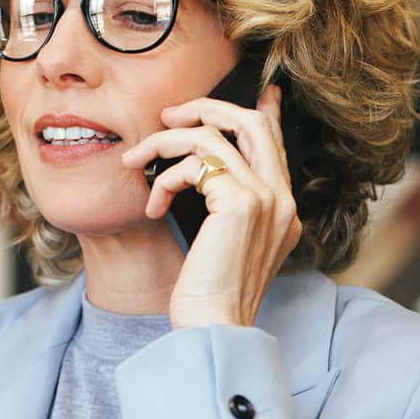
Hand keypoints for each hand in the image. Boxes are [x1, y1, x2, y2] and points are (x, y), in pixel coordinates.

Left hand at [120, 85, 301, 327]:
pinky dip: (163, 178)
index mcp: (283, 208)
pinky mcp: (240, 204)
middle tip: (168, 115)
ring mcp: (266, 199)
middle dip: (205, 108)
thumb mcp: (223, 243)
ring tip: (136, 160)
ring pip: (212, 136)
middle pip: (251, 122)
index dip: (264, 111)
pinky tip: (153, 206)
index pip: (275, 144)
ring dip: (163, 142)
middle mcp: (282, 199)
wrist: (214, 329)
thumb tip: (202, 170)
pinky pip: (193, 165)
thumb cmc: (209, 294)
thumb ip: (225, 205)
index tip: (257, 90)